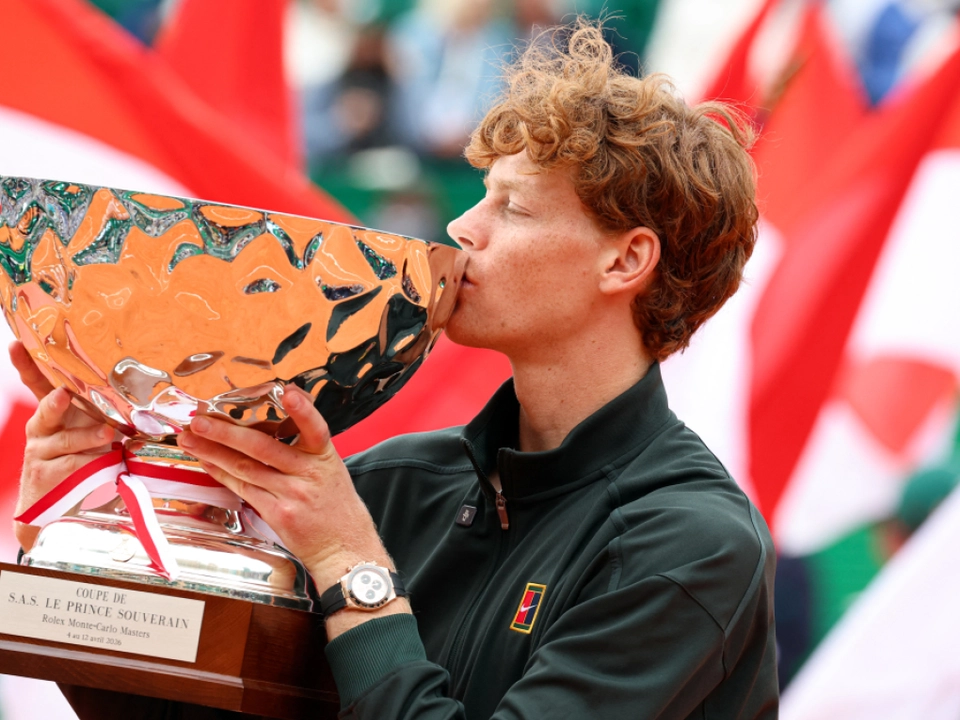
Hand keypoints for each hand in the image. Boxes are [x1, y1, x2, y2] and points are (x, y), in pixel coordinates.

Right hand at [9, 342, 113, 549]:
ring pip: (65, 441)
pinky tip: (105, 461)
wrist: (51, 505)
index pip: (37, 384)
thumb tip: (138, 394)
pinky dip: (91, 464)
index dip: (27, 364)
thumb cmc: (77, 456)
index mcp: (51, 412)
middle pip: (46, 410)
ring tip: (106, 434)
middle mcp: (40, 428)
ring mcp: (40, 451)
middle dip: (54, 403)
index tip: (18, 344)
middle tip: (63, 395)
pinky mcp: (46, 474)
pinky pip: (72, 466)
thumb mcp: (86, 429)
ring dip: (87, 437)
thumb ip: (101, 412)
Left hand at [175, 385, 410, 635]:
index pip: (315, 429)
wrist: (344, 548)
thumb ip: (307, 448)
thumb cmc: (337, 507)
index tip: (287, 391)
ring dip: (213, 451)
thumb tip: (276, 424)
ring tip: (190, 438)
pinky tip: (207, 462)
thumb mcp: (332, 470)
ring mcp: (291, 495)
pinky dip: (223, 474)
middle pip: (263, 448)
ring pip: (246, 468)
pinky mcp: (277, 514)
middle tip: (200, 419)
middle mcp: (308, 474)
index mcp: (325, 458)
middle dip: (226, 431)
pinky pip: (244, 489)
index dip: (302, 411)